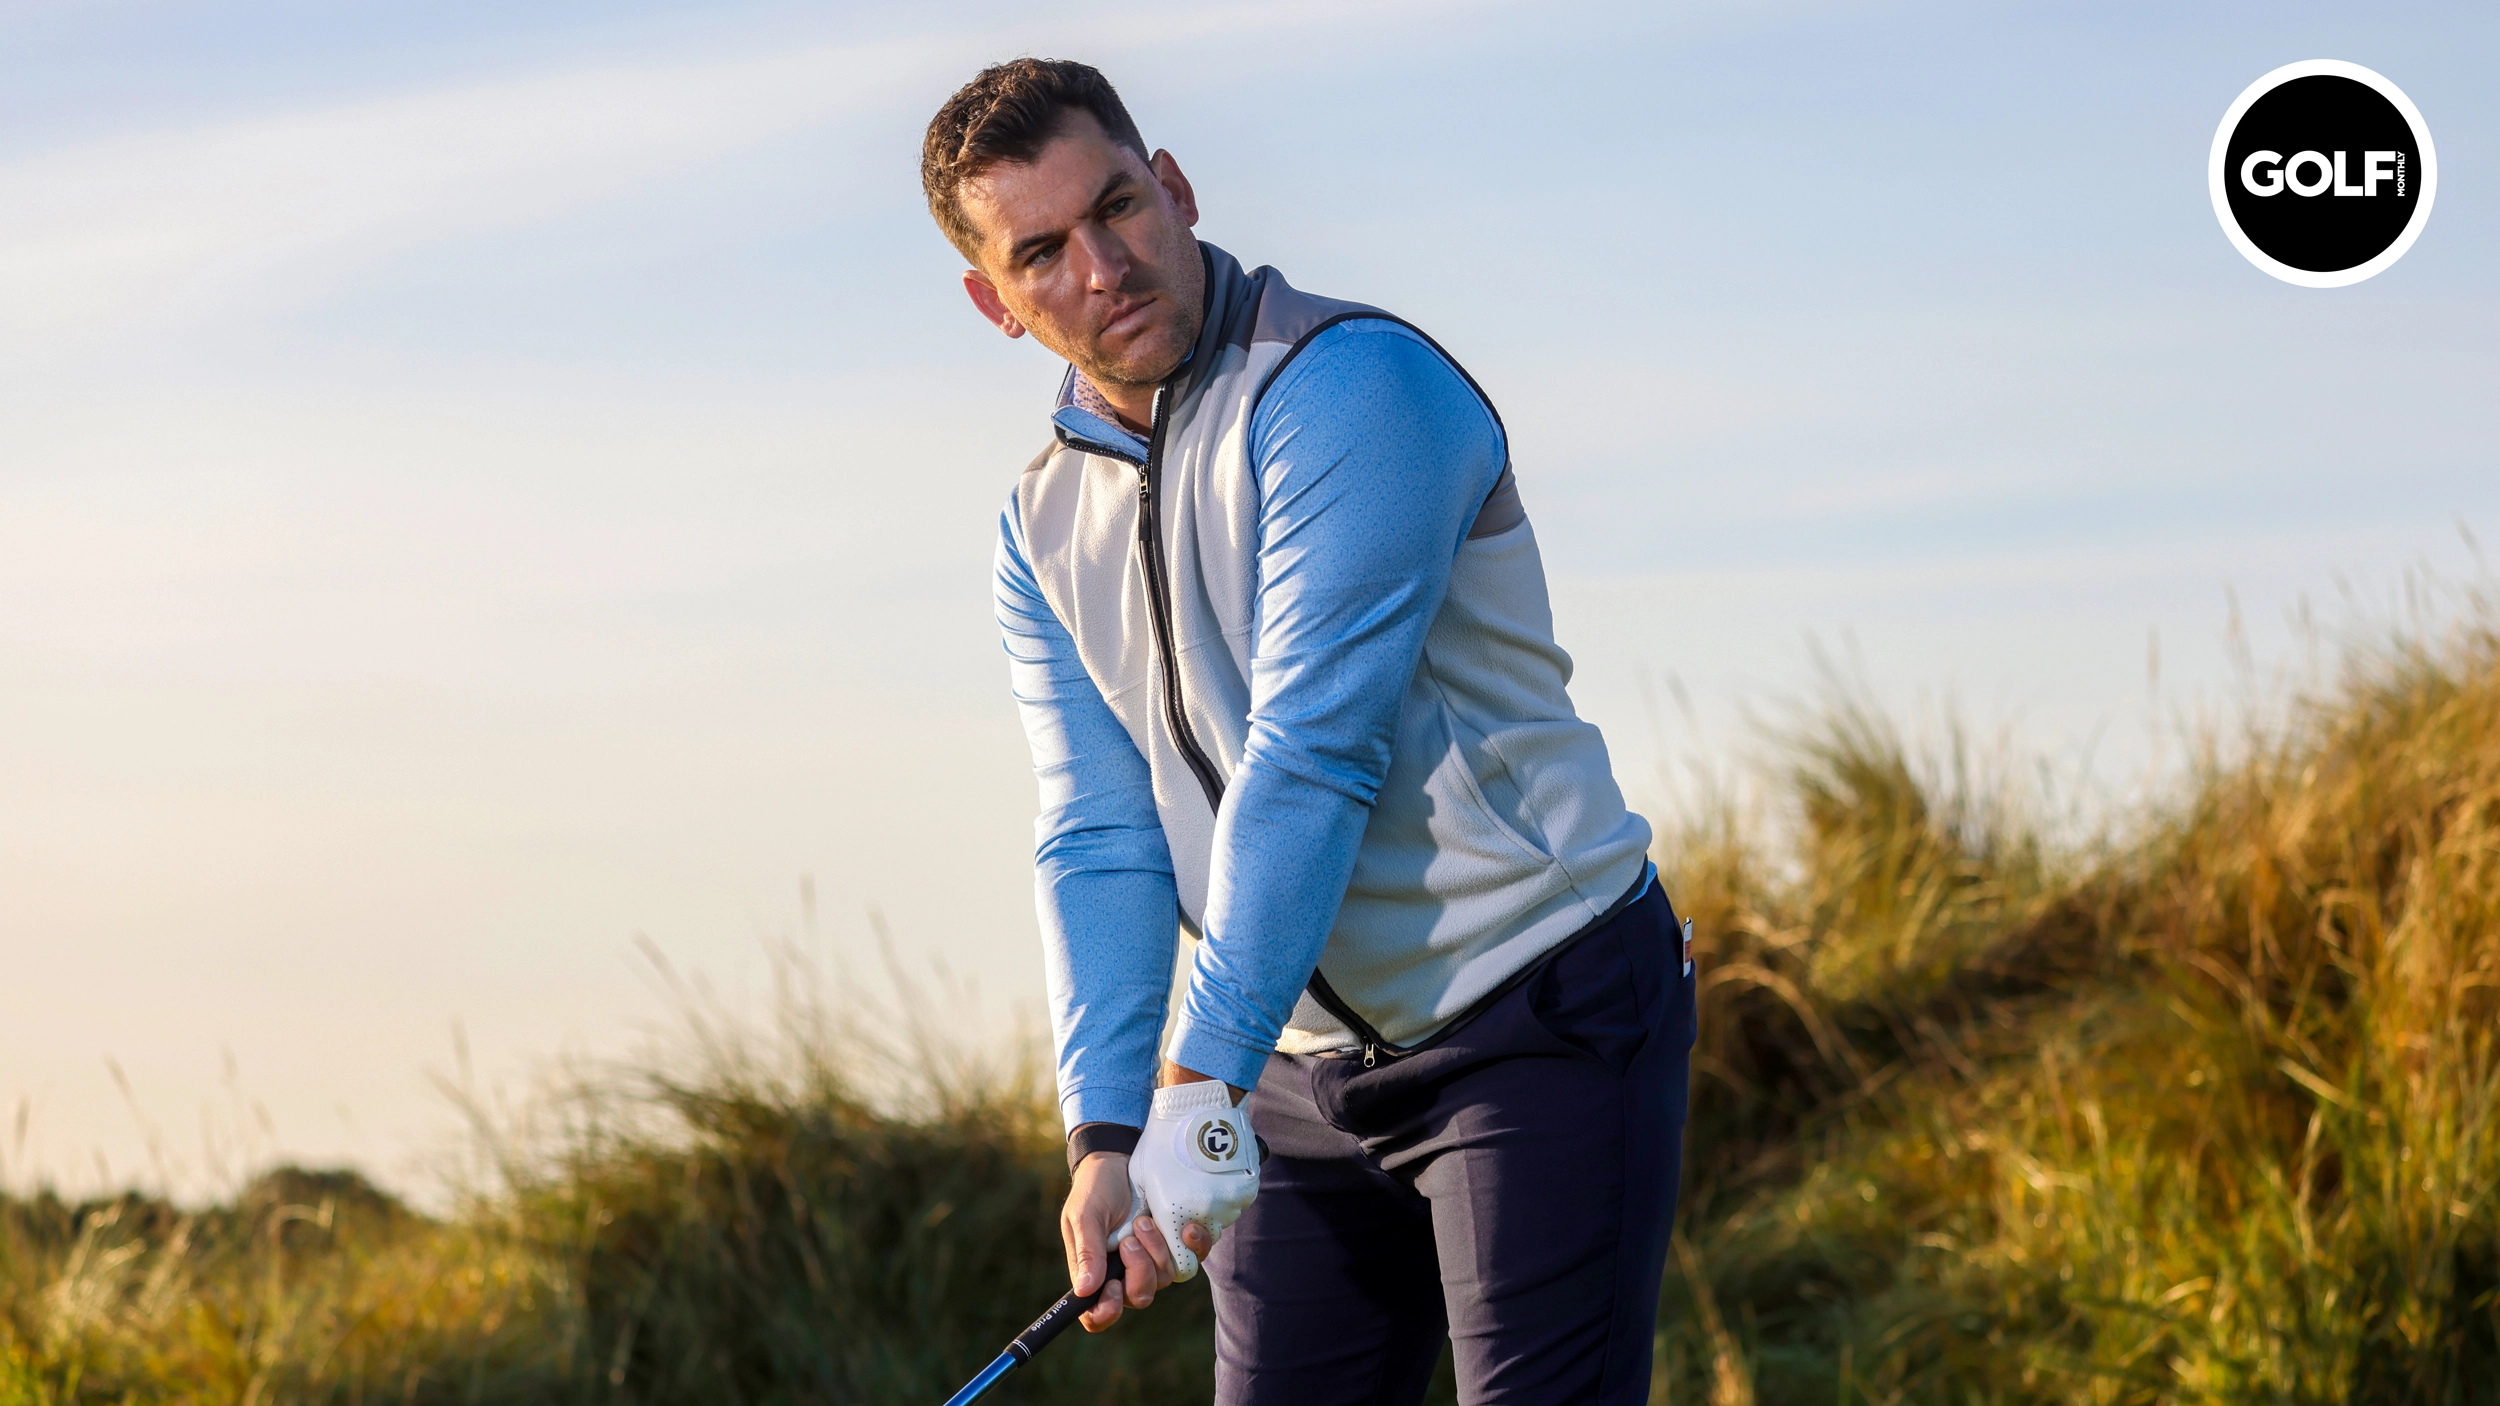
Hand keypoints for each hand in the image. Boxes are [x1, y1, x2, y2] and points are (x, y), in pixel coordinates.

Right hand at [1060, 1152, 1213, 1330]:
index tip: (1113, 1287)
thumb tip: (1085, 1291)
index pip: (1098, 1315)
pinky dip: (1192, 1246)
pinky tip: (1187, 1228)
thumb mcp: (1084, 1215)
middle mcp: (1124, 1273)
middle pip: (1138, 1297)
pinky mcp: (1173, 1244)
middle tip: (1128, 1240)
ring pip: (1164, 1279)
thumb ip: (1086, 1251)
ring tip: (1143, 1221)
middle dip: (1138, 1271)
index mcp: (1095, 1274)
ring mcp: (1151, 1260)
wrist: (1119, 1160)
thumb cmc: (1095, 1189)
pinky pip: (1191, 1259)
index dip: (1107, 1312)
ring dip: (1156, 1250)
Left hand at [1125, 1080, 1259, 1281]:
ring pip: (1219, 1223)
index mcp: (1176, 1216)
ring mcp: (1230, 1204)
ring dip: (1208, 1211)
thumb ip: (1149, 1213)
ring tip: (1195, 1181)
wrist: (1196, 1105)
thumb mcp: (1143, 1179)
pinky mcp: (1246, 1190)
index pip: (1183, 1266)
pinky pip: (1234, 1204)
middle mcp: (1206, 1216)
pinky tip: (1210, 1174)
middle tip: (1178, 1203)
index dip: (1176, 1256)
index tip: (1169, 1239)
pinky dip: (1222, 1195)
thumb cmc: (1161, 1141)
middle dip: (1189, 1231)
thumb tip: (1147, 1234)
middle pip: (1202, 1244)